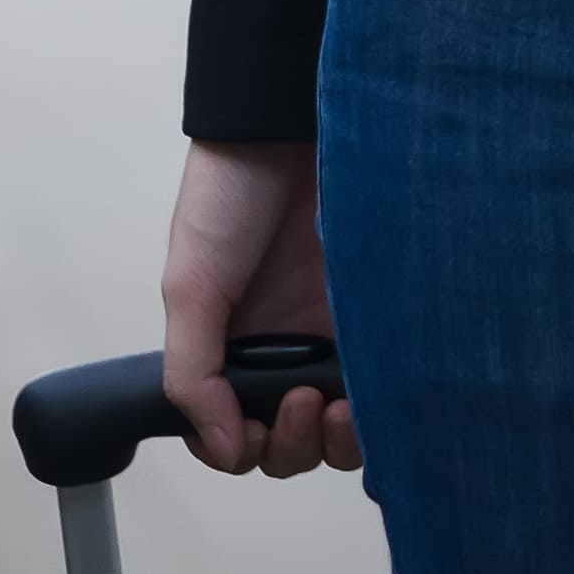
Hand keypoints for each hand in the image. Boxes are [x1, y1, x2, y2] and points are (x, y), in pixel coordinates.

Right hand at [158, 140, 358, 477]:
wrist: (290, 126)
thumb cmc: (232, 193)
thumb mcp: (190, 283)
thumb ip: (192, 370)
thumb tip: (220, 444)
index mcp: (228, 347)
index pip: (229, 432)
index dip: (238, 447)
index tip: (252, 431)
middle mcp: (282, 351)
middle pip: (288, 443)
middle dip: (292, 446)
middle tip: (300, 403)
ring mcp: (334, 339)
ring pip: (339, 432)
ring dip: (334, 440)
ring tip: (334, 405)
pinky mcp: (382, 323)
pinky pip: (384, 391)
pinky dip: (376, 412)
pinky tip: (369, 396)